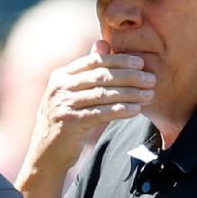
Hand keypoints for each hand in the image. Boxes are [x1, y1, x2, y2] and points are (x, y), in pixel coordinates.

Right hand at [23, 40, 153, 175]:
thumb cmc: (65, 121)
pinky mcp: (69, 123)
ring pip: (103, 94)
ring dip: (130, 94)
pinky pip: (101, 113)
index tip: (141, 62)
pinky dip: (121, 110)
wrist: (45, 154)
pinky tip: (135, 110)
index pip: (94, 61)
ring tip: (149, 95)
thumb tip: (103, 42)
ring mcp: (62, 105)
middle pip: (101, 76)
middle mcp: (59, 87)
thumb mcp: (72, 93)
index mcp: (60, 76)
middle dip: (130, 76)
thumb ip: (88, 70)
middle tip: (151, 79)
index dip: (119, 60)